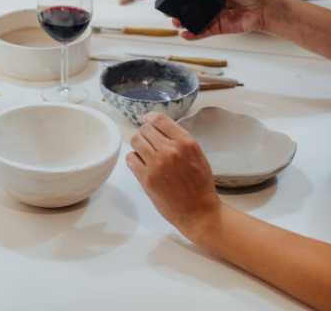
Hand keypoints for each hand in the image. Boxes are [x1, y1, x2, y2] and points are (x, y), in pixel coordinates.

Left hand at [127, 113, 222, 239]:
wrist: (199, 212)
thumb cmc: (200, 184)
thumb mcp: (197, 154)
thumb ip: (179, 140)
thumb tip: (158, 126)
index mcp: (186, 142)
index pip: (159, 119)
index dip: (150, 118)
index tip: (147, 121)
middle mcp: (170, 150)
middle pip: (145, 129)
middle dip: (145, 134)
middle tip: (149, 143)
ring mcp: (157, 164)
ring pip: (135, 141)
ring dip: (138, 145)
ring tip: (144, 154)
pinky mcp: (146, 178)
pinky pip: (130, 158)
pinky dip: (133, 159)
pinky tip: (141, 165)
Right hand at [153, 0, 270, 39]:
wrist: (265, 9)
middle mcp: (208, 2)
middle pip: (187, 4)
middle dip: (174, 6)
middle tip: (166, 8)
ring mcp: (212, 15)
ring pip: (192, 19)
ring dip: (181, 21)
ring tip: (176, 21)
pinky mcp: (218, 28)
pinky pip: (202, 32)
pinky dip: (193, 34)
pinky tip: (184, 34)